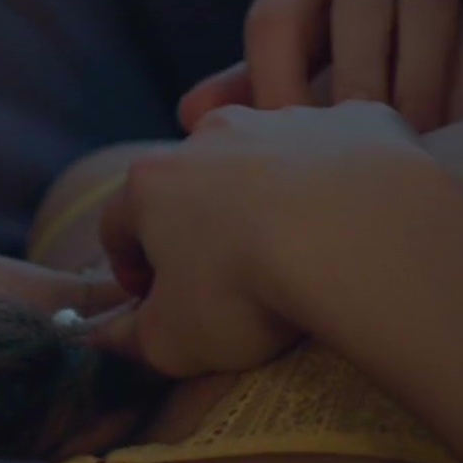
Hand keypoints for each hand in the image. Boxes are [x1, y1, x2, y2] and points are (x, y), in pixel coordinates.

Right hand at [86, 102, 446, 377]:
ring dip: (273, 192)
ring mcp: (287, 120)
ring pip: (268, 156)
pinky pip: (342, 148)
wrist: (359, 237)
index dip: (130, 265)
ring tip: (304, 246)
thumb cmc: (246, 289)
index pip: (118, 223)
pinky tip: (361, 217)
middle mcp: (212, 136)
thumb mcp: (173, 341)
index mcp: (152, 183)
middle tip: (231, 273)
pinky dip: (344, 177)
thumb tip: (101, 340)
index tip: (154, 300)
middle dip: (202, 221)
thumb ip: (130, 341)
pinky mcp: (357, 120)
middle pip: (191, 179)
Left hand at [181, 0, 462, 133]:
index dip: (274, 86)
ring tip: (426, 136)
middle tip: (362, 162)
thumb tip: (189, 117)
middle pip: (352, 10)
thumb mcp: (322, 16)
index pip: (275, 17)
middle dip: (355, 86)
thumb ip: (264, 66)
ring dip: (422, 70)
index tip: (285, 160)